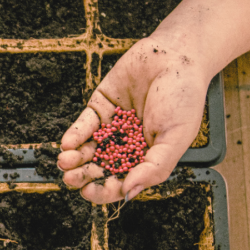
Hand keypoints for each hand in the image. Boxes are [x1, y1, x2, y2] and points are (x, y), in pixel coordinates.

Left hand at [58, 38, 209, 202]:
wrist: (177, 56)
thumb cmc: (184, 97)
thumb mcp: (176, 138)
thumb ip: (154, 168)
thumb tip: (129, 193)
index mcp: (146, 157)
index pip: (121, 182)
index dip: (104, 190)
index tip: (90, 191)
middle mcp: (126, 145)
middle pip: (100, 168)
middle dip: (83, 176)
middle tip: (71, 179)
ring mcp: (111, 127)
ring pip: (88, 149)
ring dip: (74, 158)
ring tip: (65, 162)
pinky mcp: (100, 107)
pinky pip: (84, 125)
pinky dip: (75, 135)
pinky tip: (68, 144)